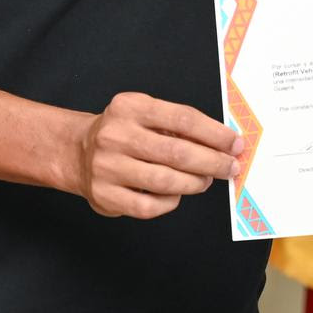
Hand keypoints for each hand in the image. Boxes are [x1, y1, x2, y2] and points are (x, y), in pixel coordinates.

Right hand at [74, 92, 242, 218]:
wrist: (78, 151)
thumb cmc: (125, 132)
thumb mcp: (146, 114)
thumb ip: (179, 125)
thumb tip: (224, 143)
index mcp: (131, 107)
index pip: (184, 119)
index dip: (215, 134)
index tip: (235, 143)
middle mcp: (116, 135)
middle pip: (177, 152)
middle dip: (213, 162)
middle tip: (230, 167)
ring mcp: (108, 166)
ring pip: (165, 181)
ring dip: (195, 183)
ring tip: (205, 180)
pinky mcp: (105, 195)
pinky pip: (149, 206)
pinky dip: (171, 202)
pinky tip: (177, 195)